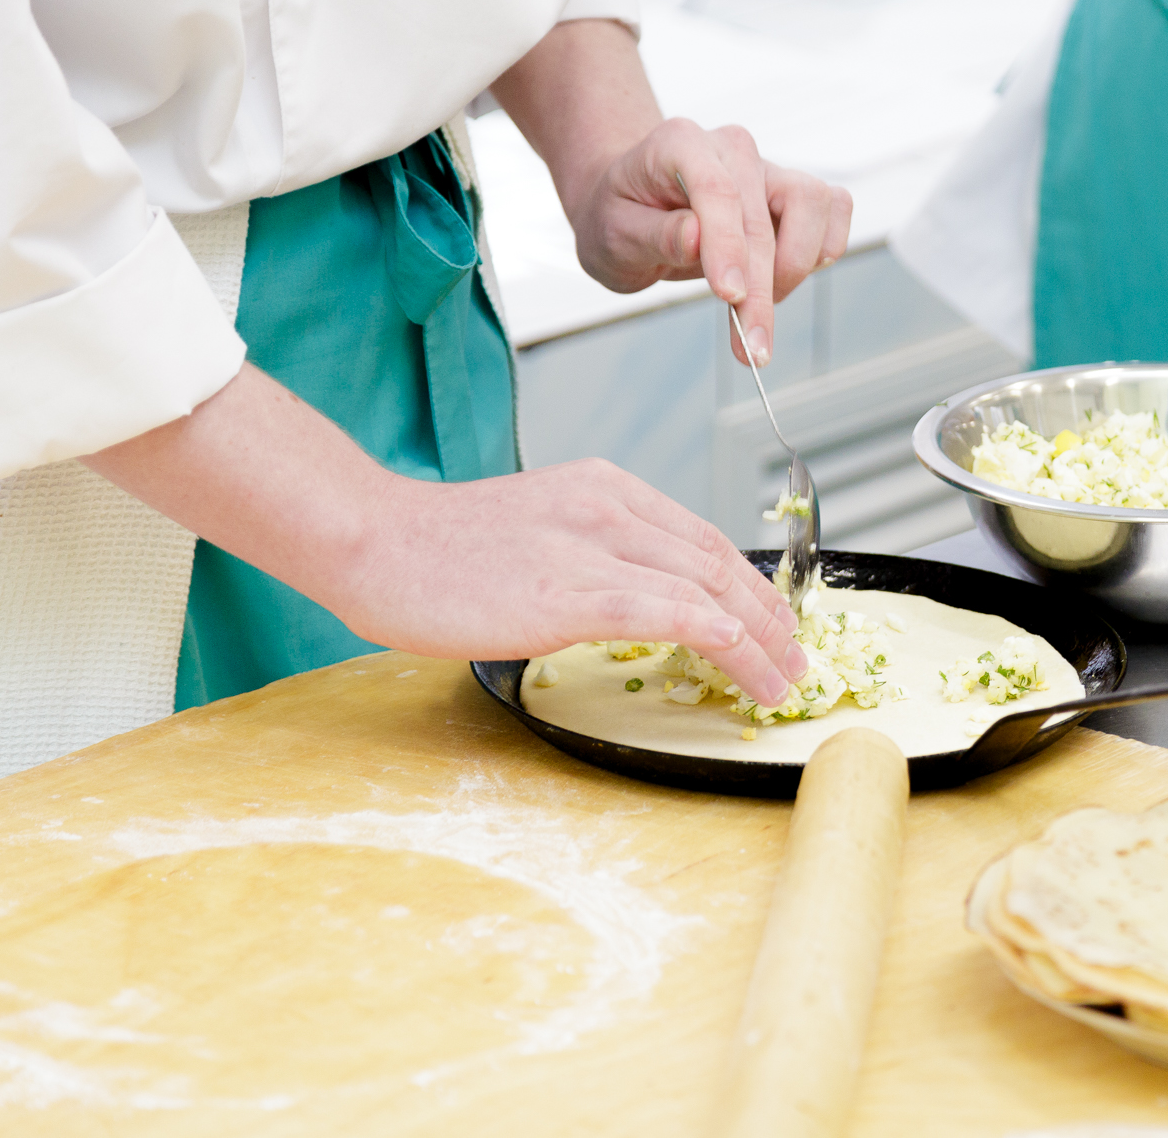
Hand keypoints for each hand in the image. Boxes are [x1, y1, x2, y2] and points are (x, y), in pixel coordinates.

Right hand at [85, 366, 808, 705]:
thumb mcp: (535, 531)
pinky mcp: (576, 590)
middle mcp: (612, 505)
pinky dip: (724, 639)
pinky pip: (674, 612)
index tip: (772, 622)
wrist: (372, 540)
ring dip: (760, 637)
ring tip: (783, 679)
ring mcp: (596, 545)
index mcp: (605, 488)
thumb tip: (630, 599)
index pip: (701, 537)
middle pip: (719, 560)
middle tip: (795, 657)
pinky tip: (748, 665)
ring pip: (710, 587)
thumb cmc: (437, 550)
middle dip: (769, 613)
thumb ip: (588, 552)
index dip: (748, 584)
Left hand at [569, 119, 852, 365]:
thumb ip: (654, 235)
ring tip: (758, 304)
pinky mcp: (793, 191)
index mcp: (680, 143)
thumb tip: (696, 239)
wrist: (635, 207)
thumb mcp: (613, 234)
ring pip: (814, 204)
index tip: (729, 297)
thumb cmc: (620, 219)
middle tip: (751, 348)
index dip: (728, 246)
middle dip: (761, 288)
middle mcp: (731, 148)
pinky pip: (835, 209)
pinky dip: (823, 249)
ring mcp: (768, 167)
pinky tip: (786, 278)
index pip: (717, 191)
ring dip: (797, 267)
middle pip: (764, 216)